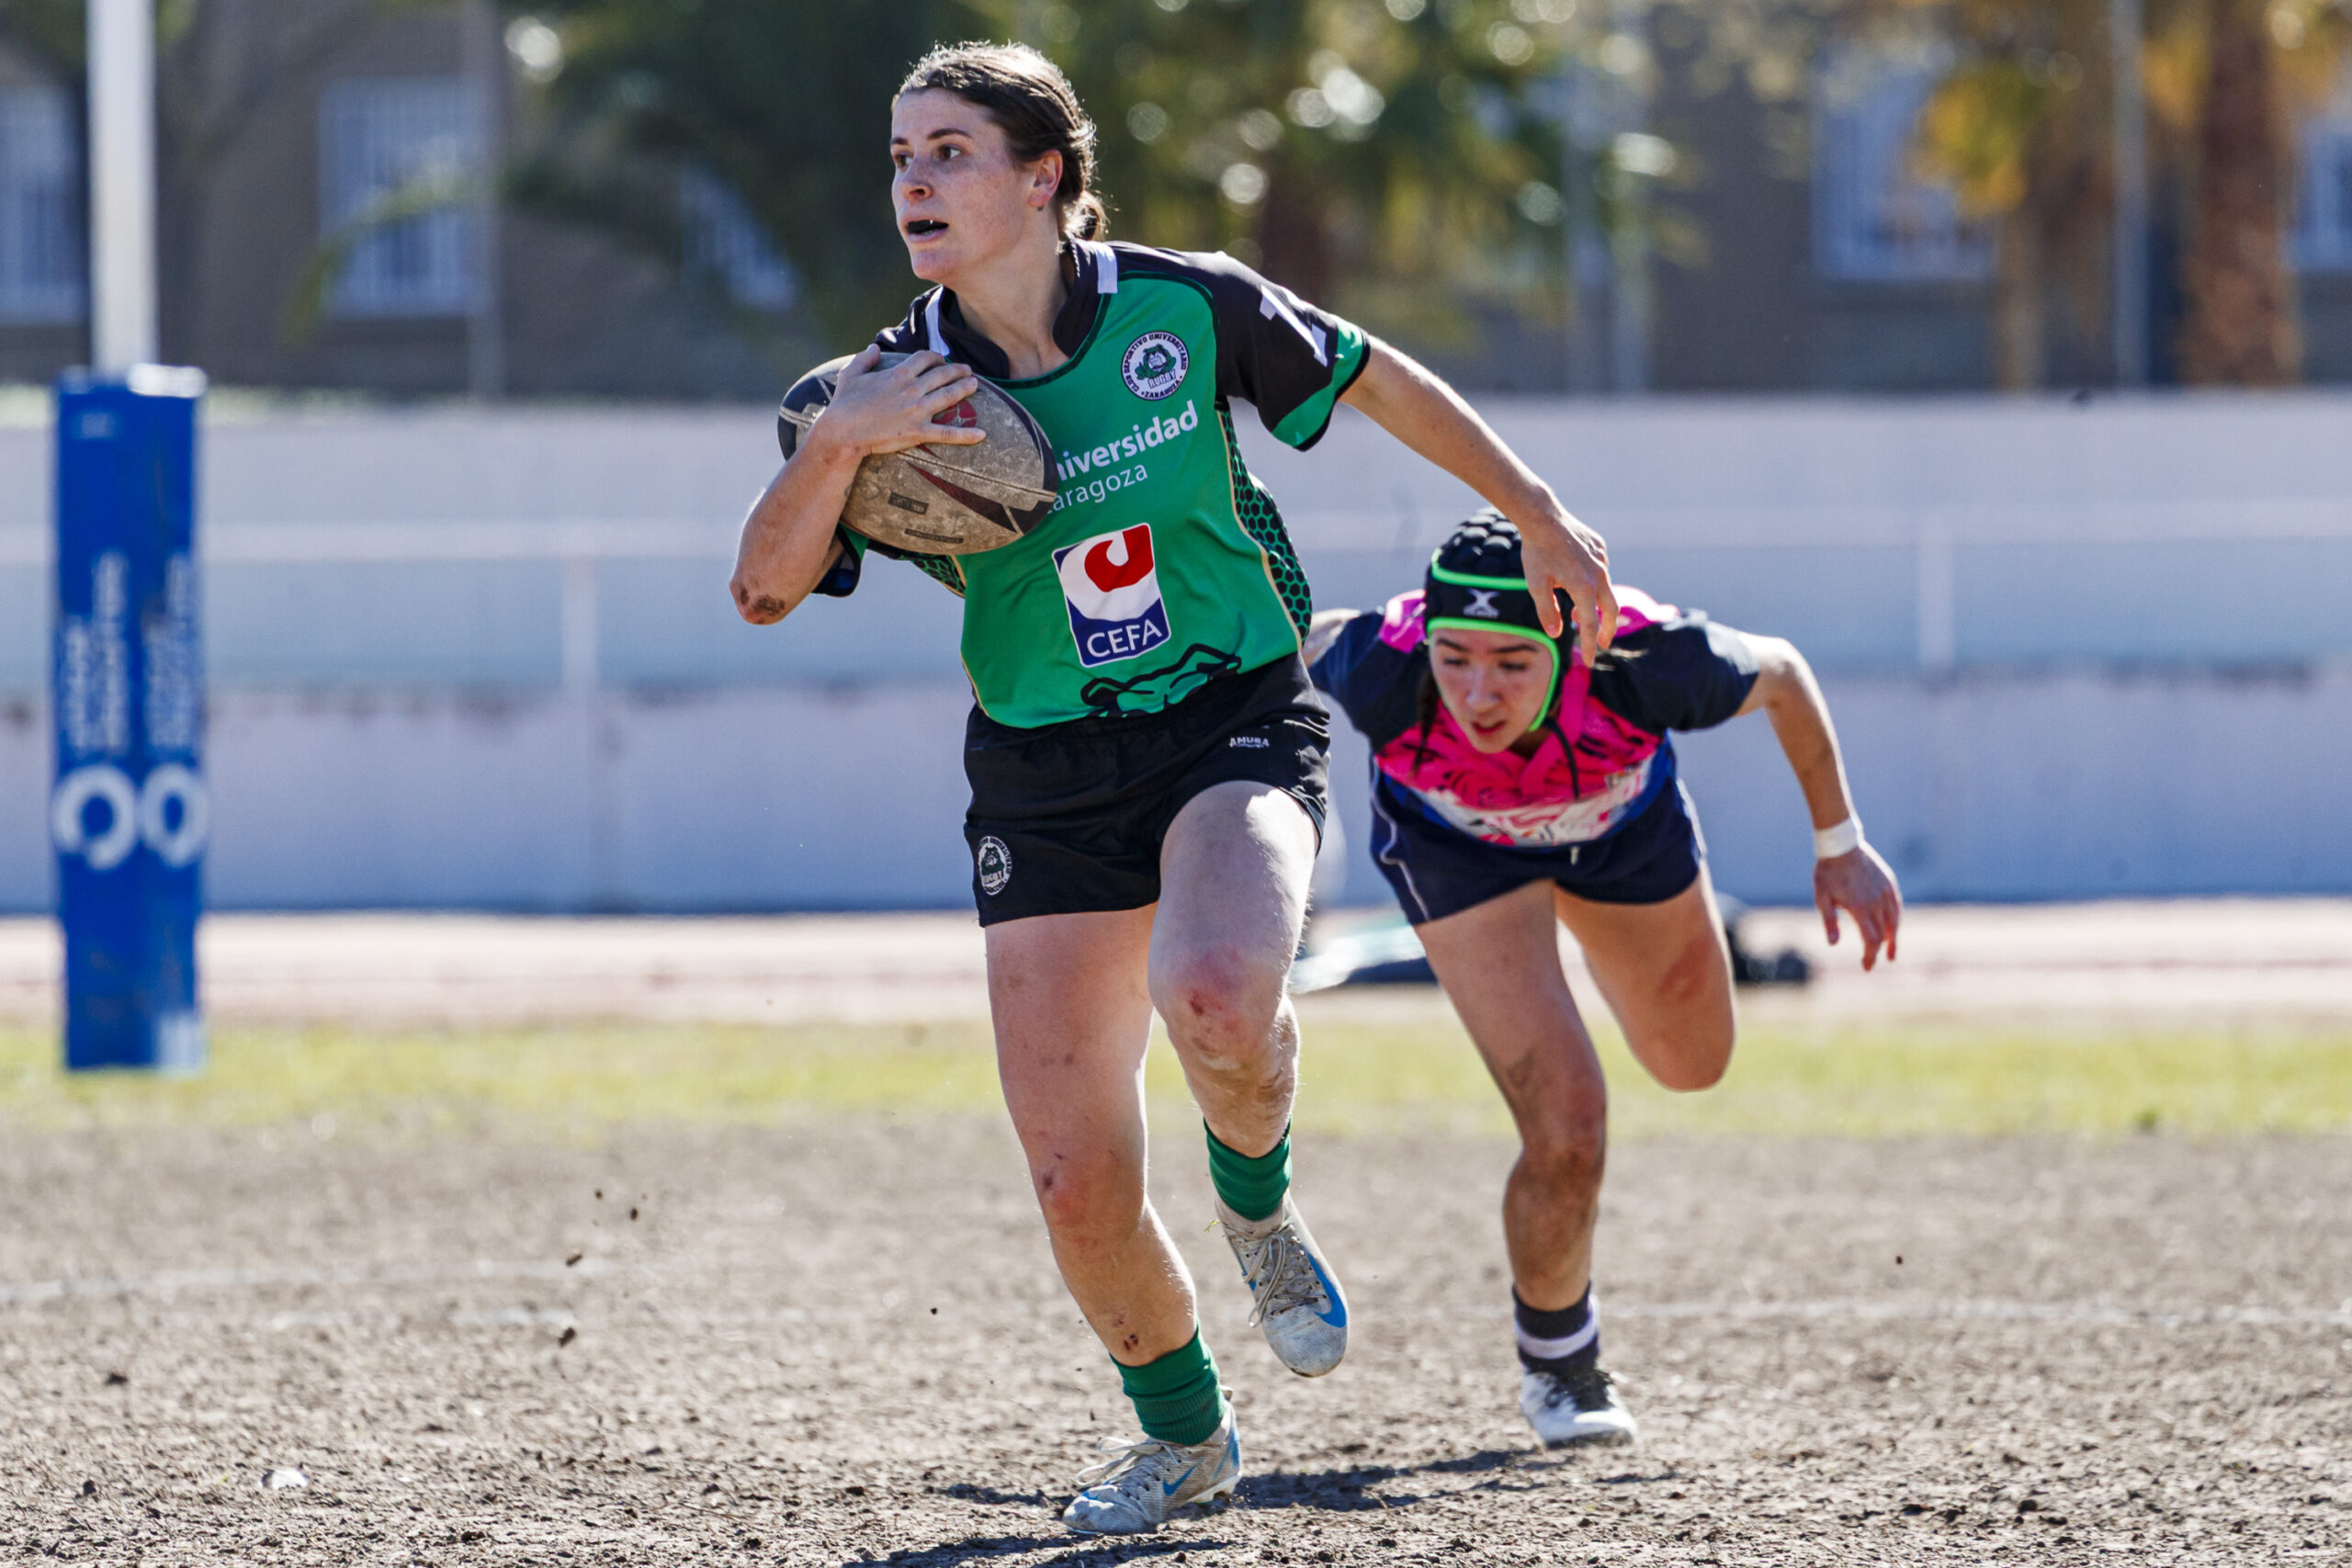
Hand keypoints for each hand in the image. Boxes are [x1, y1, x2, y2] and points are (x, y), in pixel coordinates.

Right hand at [807, 346, 987, 461]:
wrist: (843, 431)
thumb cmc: (844, 403)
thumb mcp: (850, 374)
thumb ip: (864, 358)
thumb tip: (874, 348)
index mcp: (898, 373)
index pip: (925, 358)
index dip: (936, 357)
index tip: (941, 359)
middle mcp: (912, 389)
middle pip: (942, 374)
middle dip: (957, 370)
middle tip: (967, 370)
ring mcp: (918, 411)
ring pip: (949, 396)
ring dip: (965, 388)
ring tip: (975, 385)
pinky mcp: (918, 432)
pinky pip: (947, 433)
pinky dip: (966, 434)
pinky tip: (982, 434)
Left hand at [1513, 502, 1618, 666]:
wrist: (1543, 517)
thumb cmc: (1537, 552)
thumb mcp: (1536, 585)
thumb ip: (1547, 611)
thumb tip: (1556, 634)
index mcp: (1584, 587)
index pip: (1591, 624)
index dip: (1590, 645)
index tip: (1591, 662)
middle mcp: (1599, 574)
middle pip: (1611, 609)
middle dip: (1607, 629)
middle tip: (1601, 643)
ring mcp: (1602, 559)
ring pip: (1605, 587)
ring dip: (1596, 604)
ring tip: (1579, 615)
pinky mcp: (1600, 547)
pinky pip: (1600, 569)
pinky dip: (1593, 581)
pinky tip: (1577, 580)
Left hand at [1814, 842, 1901, 971]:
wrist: (1842, 846)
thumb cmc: (1828, 873)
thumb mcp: (1822, 898)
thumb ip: (1829, 921)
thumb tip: (1833, 944)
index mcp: (1860, 908)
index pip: (1871, 940)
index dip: (1870, 956)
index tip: (1866, 967)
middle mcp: (1877, 902)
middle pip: (1883, 934)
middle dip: (1879, 951)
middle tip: (1874, 962)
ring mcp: (1885, 892)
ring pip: (1894, 921)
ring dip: (1893, 939)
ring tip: (1891, 952)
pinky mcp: (1889, 884)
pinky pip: (1896, 907)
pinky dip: (1895, 921)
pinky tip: (1893, 928)